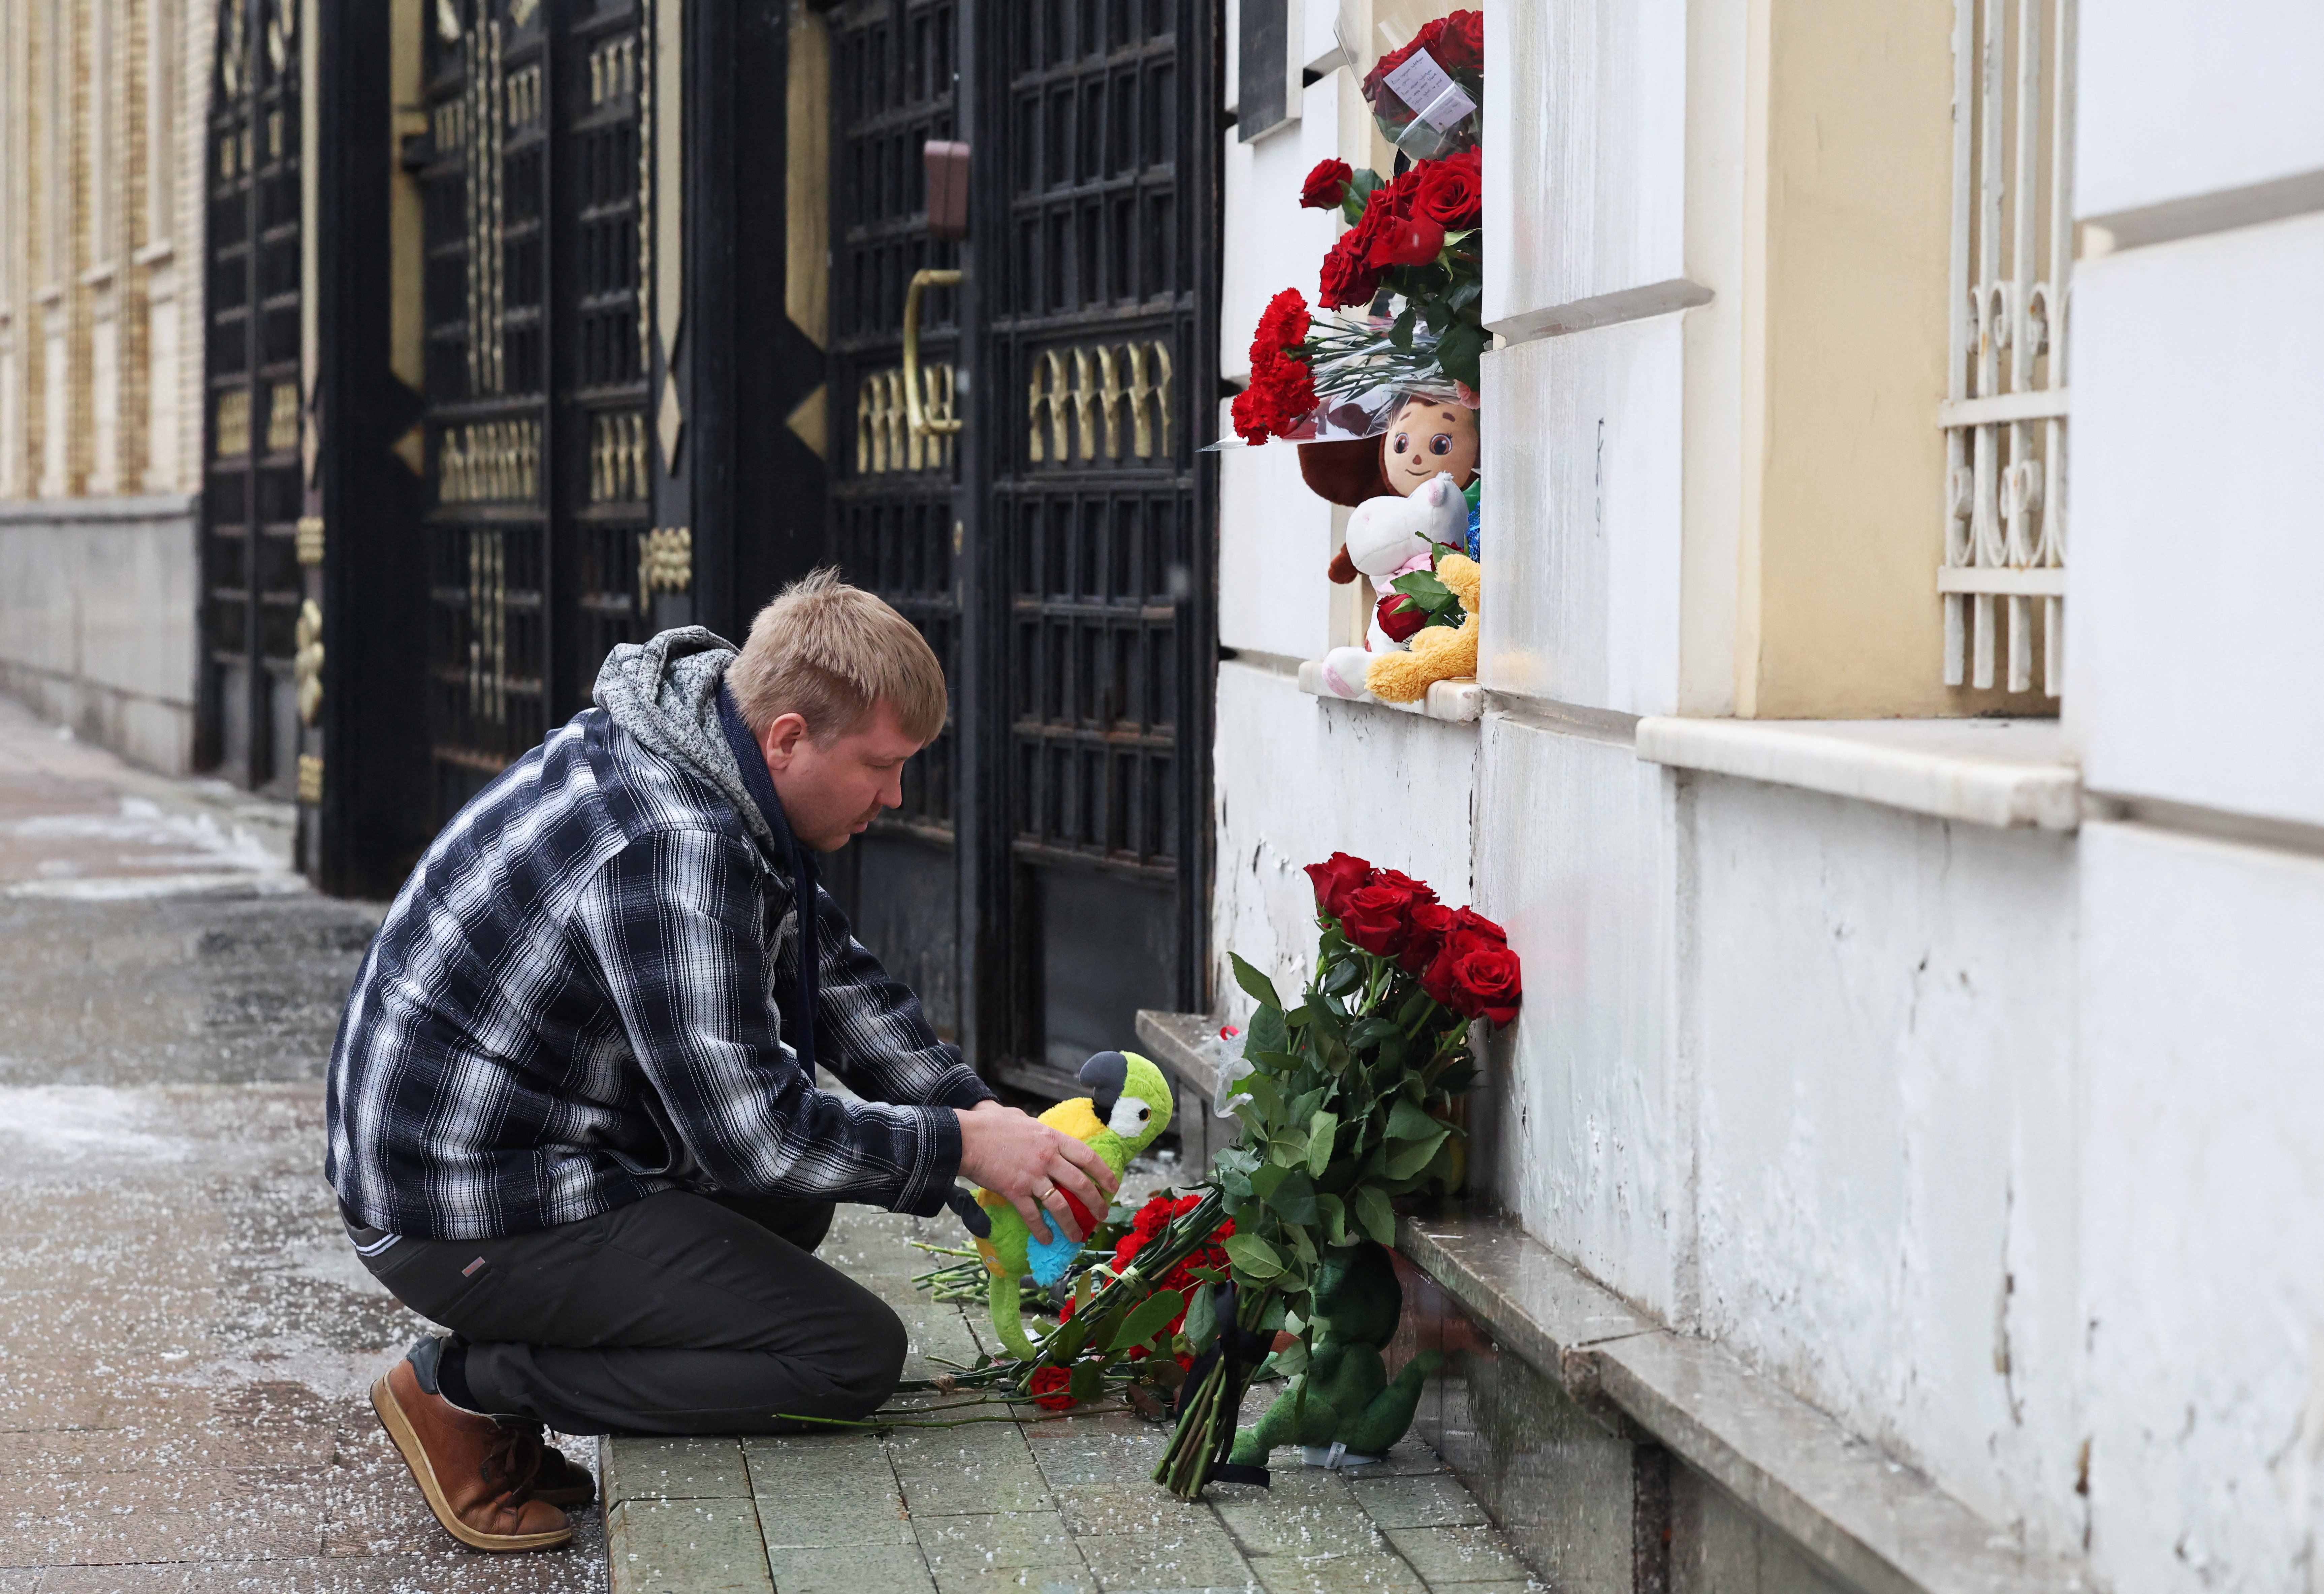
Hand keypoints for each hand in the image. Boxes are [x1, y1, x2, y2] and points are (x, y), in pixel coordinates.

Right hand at [955, 1099, 1117, 1246]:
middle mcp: (1048, 1157)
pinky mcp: (1015, 1191)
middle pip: (1080, 1184)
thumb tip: (1038, 1130)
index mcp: (1052, 1138)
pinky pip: (1034, 1215)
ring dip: (1072, 1224)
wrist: (965, 1137)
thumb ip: (1035, 1128)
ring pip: (1061, 1204)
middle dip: (1096, 1203)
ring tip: (1078, 1236)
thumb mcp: (1020, 1119)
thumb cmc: (990, 1125)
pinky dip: (1042, 1230)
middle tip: (1102, 1216)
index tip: (1113, 1186)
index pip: (1087, 1156)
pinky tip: (1047, 1239)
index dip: (1104, 1173)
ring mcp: (1032, 1176)